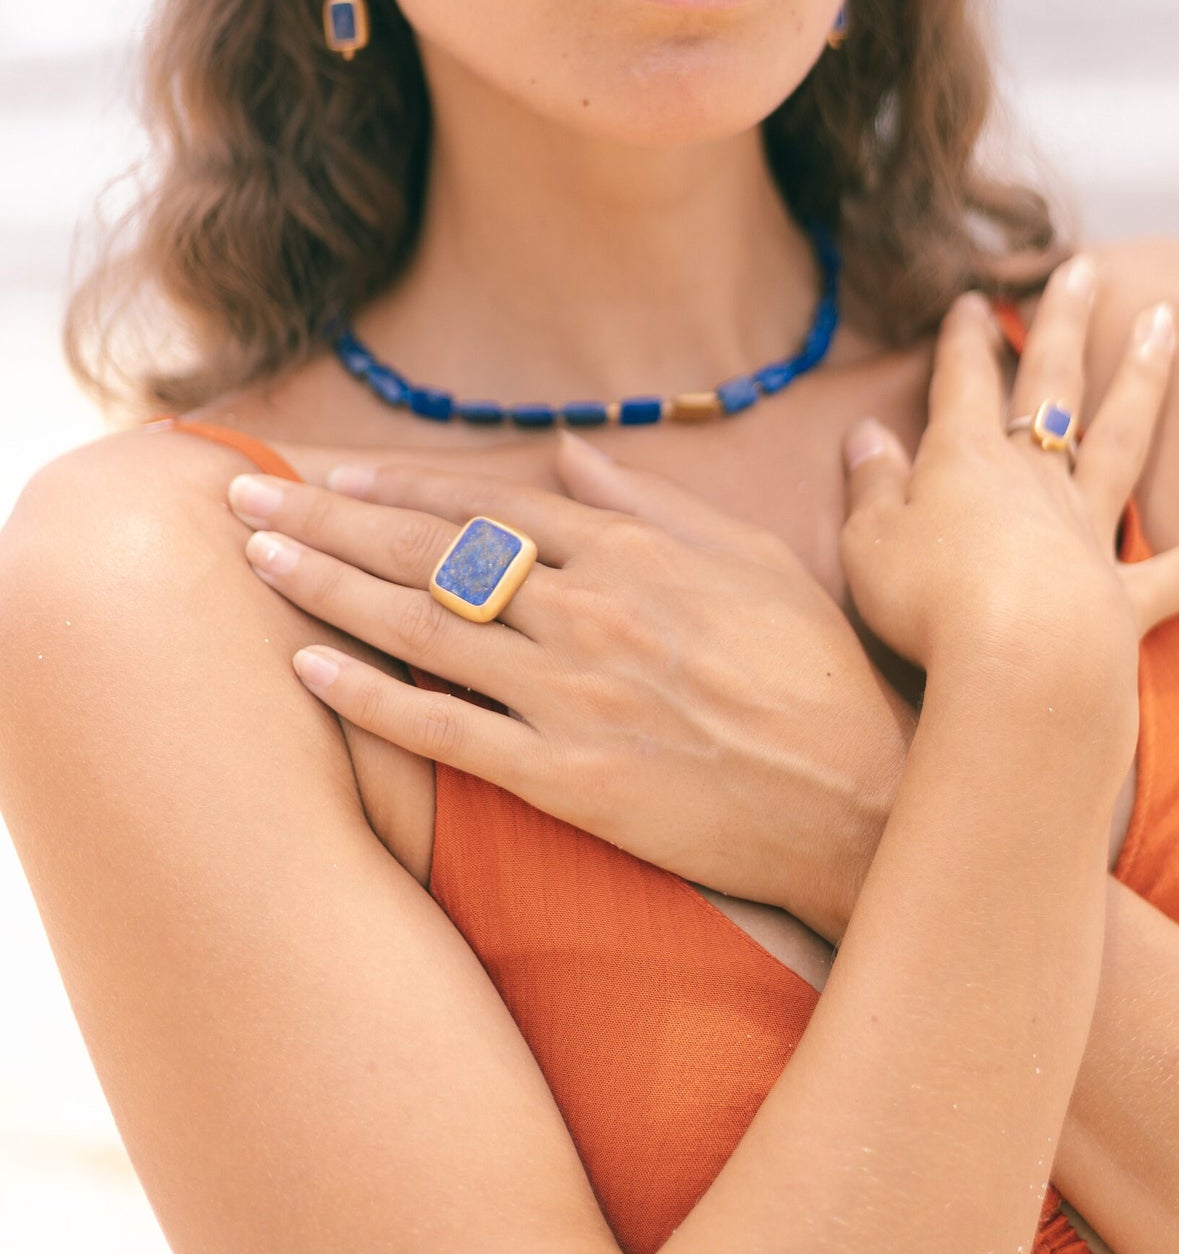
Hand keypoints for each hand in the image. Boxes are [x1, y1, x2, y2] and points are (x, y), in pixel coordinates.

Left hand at [230, 435, 913, 937]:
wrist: (854, 800)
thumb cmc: (812, 670)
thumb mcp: (751, 557)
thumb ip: (653, 503)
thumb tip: (572, 454)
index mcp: (635, 552)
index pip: (493, 504)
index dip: (406, 486)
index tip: (337, 472)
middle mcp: (591, 612)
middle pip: (434, 553)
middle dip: (331, 519)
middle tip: (249, 496)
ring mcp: (572, 697)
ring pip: (424, 629)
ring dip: (327, 590)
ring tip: (256, 561)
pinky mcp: (565, 779)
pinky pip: (446, 732)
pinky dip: (373, 698)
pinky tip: (310, 668)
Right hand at [838, 256, 1178, 679]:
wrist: (1019, 666)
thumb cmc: (928, 603)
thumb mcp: (870, 541)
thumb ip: (871, 484)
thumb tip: (866, 434)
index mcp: (966, 462)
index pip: (965, 383)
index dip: (966, 340)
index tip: (974, 299)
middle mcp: (1036, 482)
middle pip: (1054, 385)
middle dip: (1064, 322)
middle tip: (1086, 268)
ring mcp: (1089, 533)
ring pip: (1126, 440)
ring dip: (1146, 380)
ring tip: (1168, 324)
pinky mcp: (1129, 597)